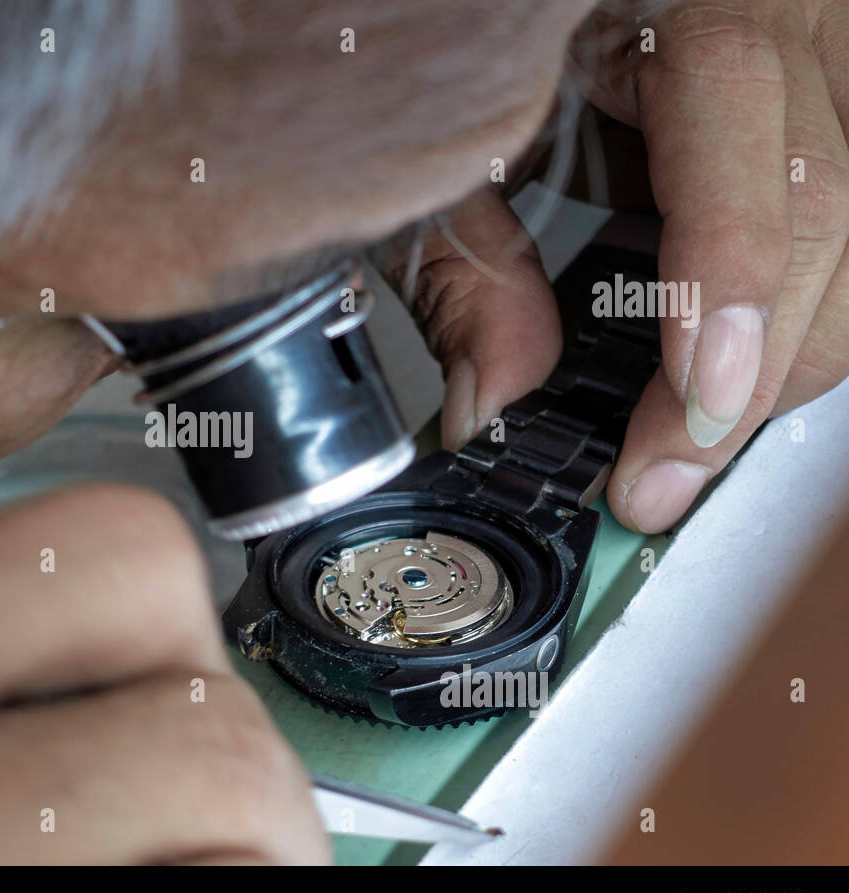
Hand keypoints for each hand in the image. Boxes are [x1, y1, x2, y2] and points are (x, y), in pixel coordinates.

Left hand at [0, 484, 328, 864]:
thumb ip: (97, 884)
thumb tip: (218, 849)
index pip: (200, 748)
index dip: (270, 831)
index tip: (249, 864)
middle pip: (141, 572)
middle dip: (203, 700)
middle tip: (196, 811)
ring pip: (56, 535)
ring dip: (116, 653)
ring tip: (99, 769)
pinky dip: (12, 650)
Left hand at [384, 0, 848, 532]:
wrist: (528, 16)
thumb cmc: (481, 50)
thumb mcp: (451, 147)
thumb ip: (464, 264)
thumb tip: (491, 405)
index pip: (744, 119)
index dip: (727, 274)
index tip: (692, 404)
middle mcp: (778, 17)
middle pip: (829, 201)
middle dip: (753, 371)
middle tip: (661, 479)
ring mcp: (819, 65)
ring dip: (786, 358)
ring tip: (688, 448)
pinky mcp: (819, 114)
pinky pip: (841, 224)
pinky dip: (792, 317)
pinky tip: (724, 378)